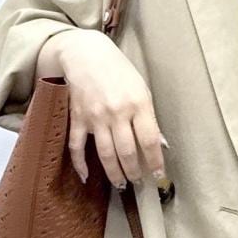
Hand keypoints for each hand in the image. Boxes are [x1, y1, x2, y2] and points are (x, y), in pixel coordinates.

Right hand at [56, 33, 168, 189]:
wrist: (85, 53)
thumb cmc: (118, 71)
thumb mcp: (141, 89)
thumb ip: (149, 118)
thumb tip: (160, 145)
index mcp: (138, 104)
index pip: (149, 141)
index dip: (155, 162)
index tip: (158, 176)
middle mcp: (117, 112)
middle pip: (127, 152)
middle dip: (134, 172)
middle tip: (138, 182)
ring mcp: (95, 117)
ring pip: (105, 154)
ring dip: (114, 174)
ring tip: (122, 184)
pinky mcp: (78, 118)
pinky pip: (77, 146)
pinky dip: (80, 164)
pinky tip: (86, 177)